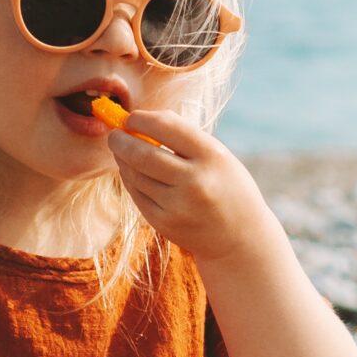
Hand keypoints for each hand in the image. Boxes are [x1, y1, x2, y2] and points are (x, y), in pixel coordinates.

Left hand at [108, 111, 278, 265]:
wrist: (241, 237)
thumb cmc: (227, 187)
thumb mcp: (218, 156)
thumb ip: (183, 137)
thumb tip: (140, 120)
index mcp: (212, 156)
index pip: (165, 127)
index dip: (141, 119)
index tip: (132, 118)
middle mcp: (195, 181)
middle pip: (143, 154)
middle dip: (121, 141)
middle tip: (114, 135)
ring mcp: (179, 206)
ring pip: (136, 175)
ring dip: (123, 160)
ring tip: (122, 151)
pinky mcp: (165, 223)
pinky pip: (137, 195)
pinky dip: (129, 179)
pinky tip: (131, 172)